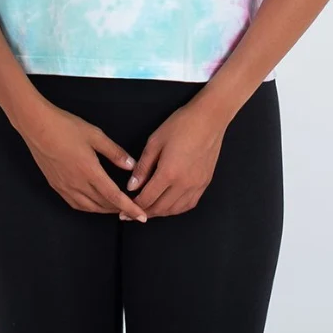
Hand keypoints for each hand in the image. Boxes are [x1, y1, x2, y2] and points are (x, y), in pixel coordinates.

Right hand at [20, 102, 148, 222]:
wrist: (37, 126)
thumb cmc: (66, 127)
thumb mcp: (95, 135)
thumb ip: (114, 152)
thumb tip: (131, 165)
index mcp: (90, 171)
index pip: (114, 196)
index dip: (130, 207)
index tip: (142, 216)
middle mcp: (77, 184)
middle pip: (103, 205)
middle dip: (119, 210)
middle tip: (132, 210)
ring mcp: (65, 187)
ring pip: (89, 207)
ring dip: (104, 210)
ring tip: (115, 208)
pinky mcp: (56, 186)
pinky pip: (75, 204)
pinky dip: (88, 207)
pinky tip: (92, 203)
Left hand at [120, 97, 226, 219]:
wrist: (209, 119)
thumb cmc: (180, 125)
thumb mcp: (155, 141)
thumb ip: (142, 167)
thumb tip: (132, 186)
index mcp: (168, 173)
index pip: (147, 198)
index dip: (133, 206)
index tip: (123, 210)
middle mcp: (183, 184)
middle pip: (161, 208)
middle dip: (145, 213)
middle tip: (132, 213)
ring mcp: (196, 186)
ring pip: (175, 210)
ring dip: (160, 213)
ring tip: (148, 210)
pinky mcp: (205, 183)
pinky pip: (189, 204)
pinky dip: (176, 209)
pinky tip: (169, 205)